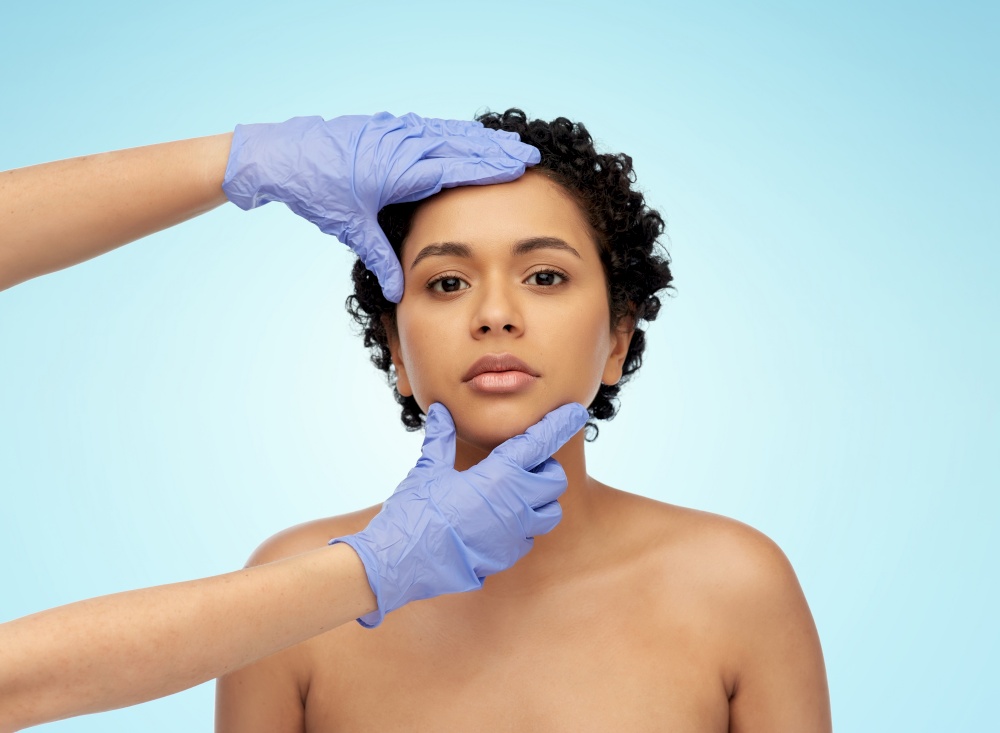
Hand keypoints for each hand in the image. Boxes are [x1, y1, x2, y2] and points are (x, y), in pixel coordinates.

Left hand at [221, 113, 539, 301]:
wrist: (280, 156)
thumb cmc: (316, 192)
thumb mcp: (351, 229)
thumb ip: (380, 259)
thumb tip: (397, 296)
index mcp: (397, 170)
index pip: (453, 167)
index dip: (487, 167)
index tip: (517, 168)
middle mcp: (400, 145)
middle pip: (458, 144)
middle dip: (494, 149)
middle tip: (528, 153)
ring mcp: (392, 130)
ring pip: (446, 131)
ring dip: (478, 136)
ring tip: (507, 140)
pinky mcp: (383, 126)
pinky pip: (427, 126)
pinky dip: (452, 130)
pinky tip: (466, 133)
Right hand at [330, 402, 588, 627]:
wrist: (403, 562)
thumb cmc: (415, 512)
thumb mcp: (428, 470)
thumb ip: (440, 439)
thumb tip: (442, 412)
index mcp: (499, 475)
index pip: (540, 442)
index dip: (560, 424)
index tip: (576, 412)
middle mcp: (516, 504)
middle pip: (555, 479)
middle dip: (544, 469)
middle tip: (520, 466)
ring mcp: (515, 533)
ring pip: (551, 512)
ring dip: (540, 501)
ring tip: (514, 496)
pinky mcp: (508, 556)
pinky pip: (530, 537)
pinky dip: (522, 526)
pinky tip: (497, 522)